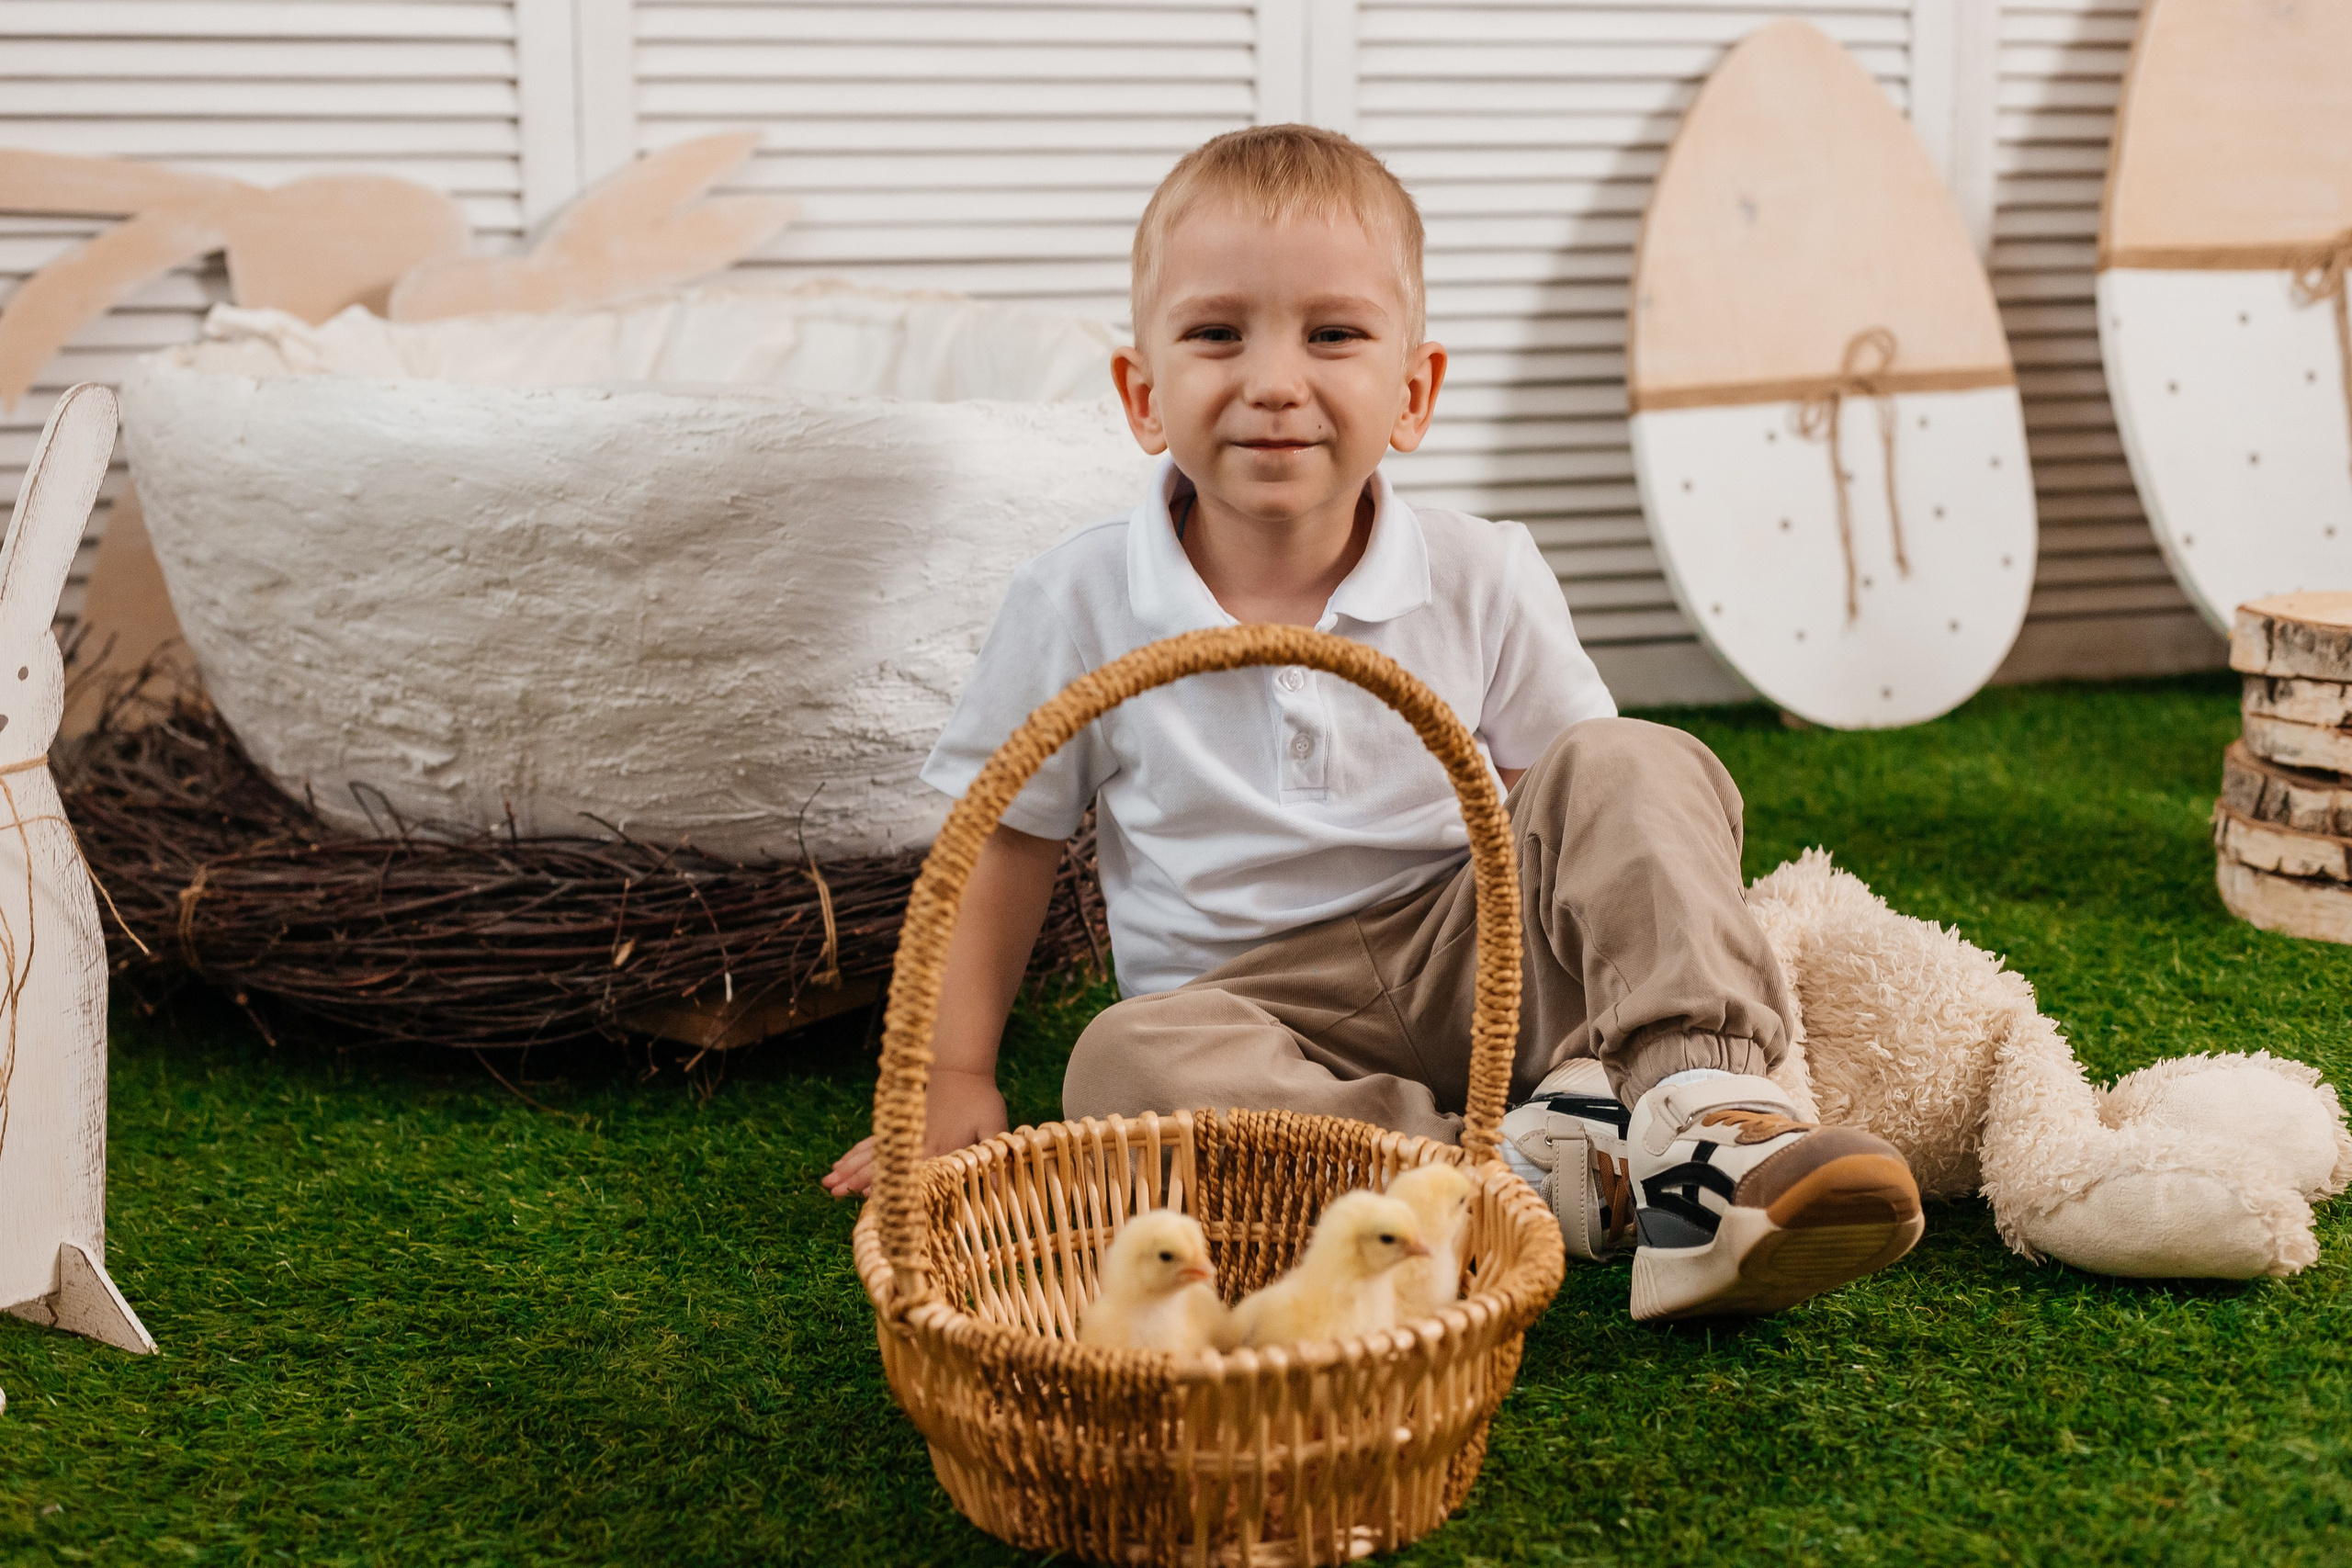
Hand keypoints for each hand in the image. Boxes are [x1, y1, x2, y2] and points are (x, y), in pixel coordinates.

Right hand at [822, 1068, 1008, 1197]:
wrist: (960, 1067)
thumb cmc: (980, 1098)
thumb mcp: (994, 1124)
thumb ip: (994, 1150)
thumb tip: (1004, 1182)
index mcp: (939, 1145)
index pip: (910, 1168)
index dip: (889, 1180)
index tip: (866, 1193)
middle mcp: (916, 1140)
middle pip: (882, 1162)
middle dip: (857, 1178)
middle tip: (834, 1192)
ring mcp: (903, 1132)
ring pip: (871, 1152)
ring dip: (849, 1168)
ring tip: (828, 1183)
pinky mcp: (898, 1125)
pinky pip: (872, 1141)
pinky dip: (855, 1153)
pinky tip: (840, 1164)